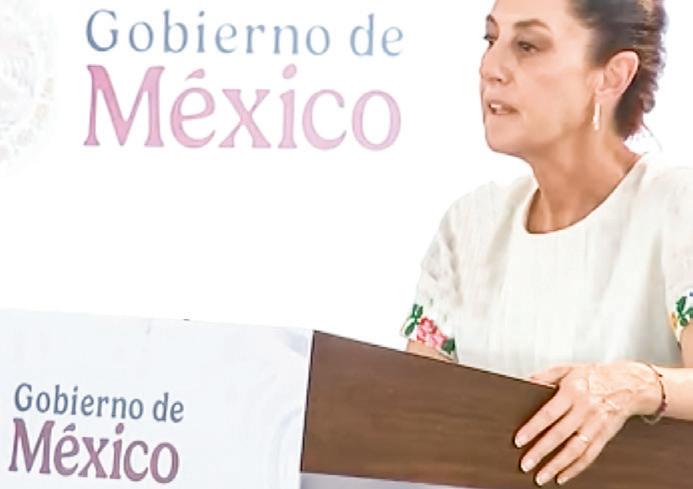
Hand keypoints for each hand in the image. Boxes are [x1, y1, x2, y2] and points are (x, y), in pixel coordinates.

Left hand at [515, 362, 660, 485]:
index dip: (533, 428)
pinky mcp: (605, 436)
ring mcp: (596, 424)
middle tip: (525, 464)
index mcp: (573, 391)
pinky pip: (590, 455)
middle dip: (541, 452)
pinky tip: (562, 477)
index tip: (519, 441)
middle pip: (560, 434)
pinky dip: (576, 469)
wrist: (629, 383)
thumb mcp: (567, 369)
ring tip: (541, 477)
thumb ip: (544, 376)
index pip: (549, 413)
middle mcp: (585, 409)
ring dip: (557, 465)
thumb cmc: (594, 376)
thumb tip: (523, 383)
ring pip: (575, 449)